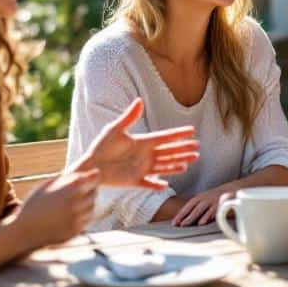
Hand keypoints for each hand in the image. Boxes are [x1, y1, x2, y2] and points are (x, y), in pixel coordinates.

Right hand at [17, 167, 100, 248]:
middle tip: (76, 192)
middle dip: (88, 190)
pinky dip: (82, 216)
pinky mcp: (77, 229)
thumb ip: (67, 178)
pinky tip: (68, 215)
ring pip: (92, 206)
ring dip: (86, 204)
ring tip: (70, 204)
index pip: (95, 177)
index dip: (91, 177)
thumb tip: (84, 173)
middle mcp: (78, 202)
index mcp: (71, 187)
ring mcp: (78, 217)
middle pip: (94, 192)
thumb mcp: (47, 185)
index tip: (86, 179)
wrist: (25, 230)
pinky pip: (87, 220)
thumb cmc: (34, 204)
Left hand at [75, 99, 198, 188]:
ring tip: (190, 162)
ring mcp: (141, 169)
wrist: (90, 166)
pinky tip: (166, 185)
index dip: (178, 134)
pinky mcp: (134, 181)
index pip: (164, 138)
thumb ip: (129, 117)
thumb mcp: (115, 129)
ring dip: (177, 164)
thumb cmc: (101, 146)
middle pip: (169, 152)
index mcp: (142, 142)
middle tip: (197, 148)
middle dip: (183, 150)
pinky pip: (149, 184)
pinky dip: (157, 185)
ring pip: (164, 166)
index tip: (192, 131)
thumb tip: (139, 101)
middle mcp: (145, 156)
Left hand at [172, 186, 234, 226]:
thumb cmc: (217, 198)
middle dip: (184, 216)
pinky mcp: (222, 203)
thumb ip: (198, 209)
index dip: (180, 214)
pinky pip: (214, 210)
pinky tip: (203, 222)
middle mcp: (206, 198)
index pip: (188, 206)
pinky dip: (207, 216)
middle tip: (177, 225)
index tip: (173, 223)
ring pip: (201, 209)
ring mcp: (214, 200)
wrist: (234, 189)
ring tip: (185, 224)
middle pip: (193, 208)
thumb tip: (186, 221)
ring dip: (192, 216)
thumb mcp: (206, 200)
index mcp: (200, 198)